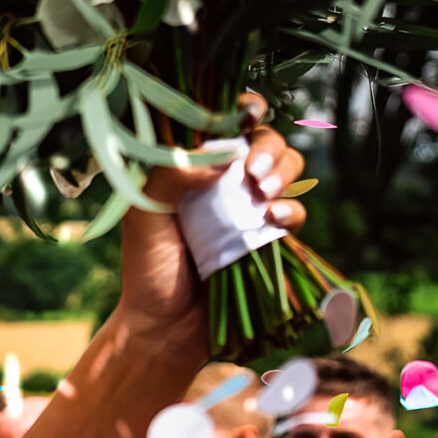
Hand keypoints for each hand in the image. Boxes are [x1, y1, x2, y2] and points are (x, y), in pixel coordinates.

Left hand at [117, 99, 308, 349]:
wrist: (166, 328)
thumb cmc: (147, 269)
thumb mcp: (144, 216)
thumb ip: (170, 176)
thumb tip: (219, 153)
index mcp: (191, 167)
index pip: (223, 124)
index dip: (243, 109)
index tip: (249, 112)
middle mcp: (223, 181)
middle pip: (264, 139)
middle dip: (267, 145)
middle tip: (251, 169)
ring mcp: (249, 207)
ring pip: (287, 167)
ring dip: (283, 170)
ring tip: (262, 192)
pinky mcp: (268, 237)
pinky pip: (294, 211)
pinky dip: (291, 209)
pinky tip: (273, 219)